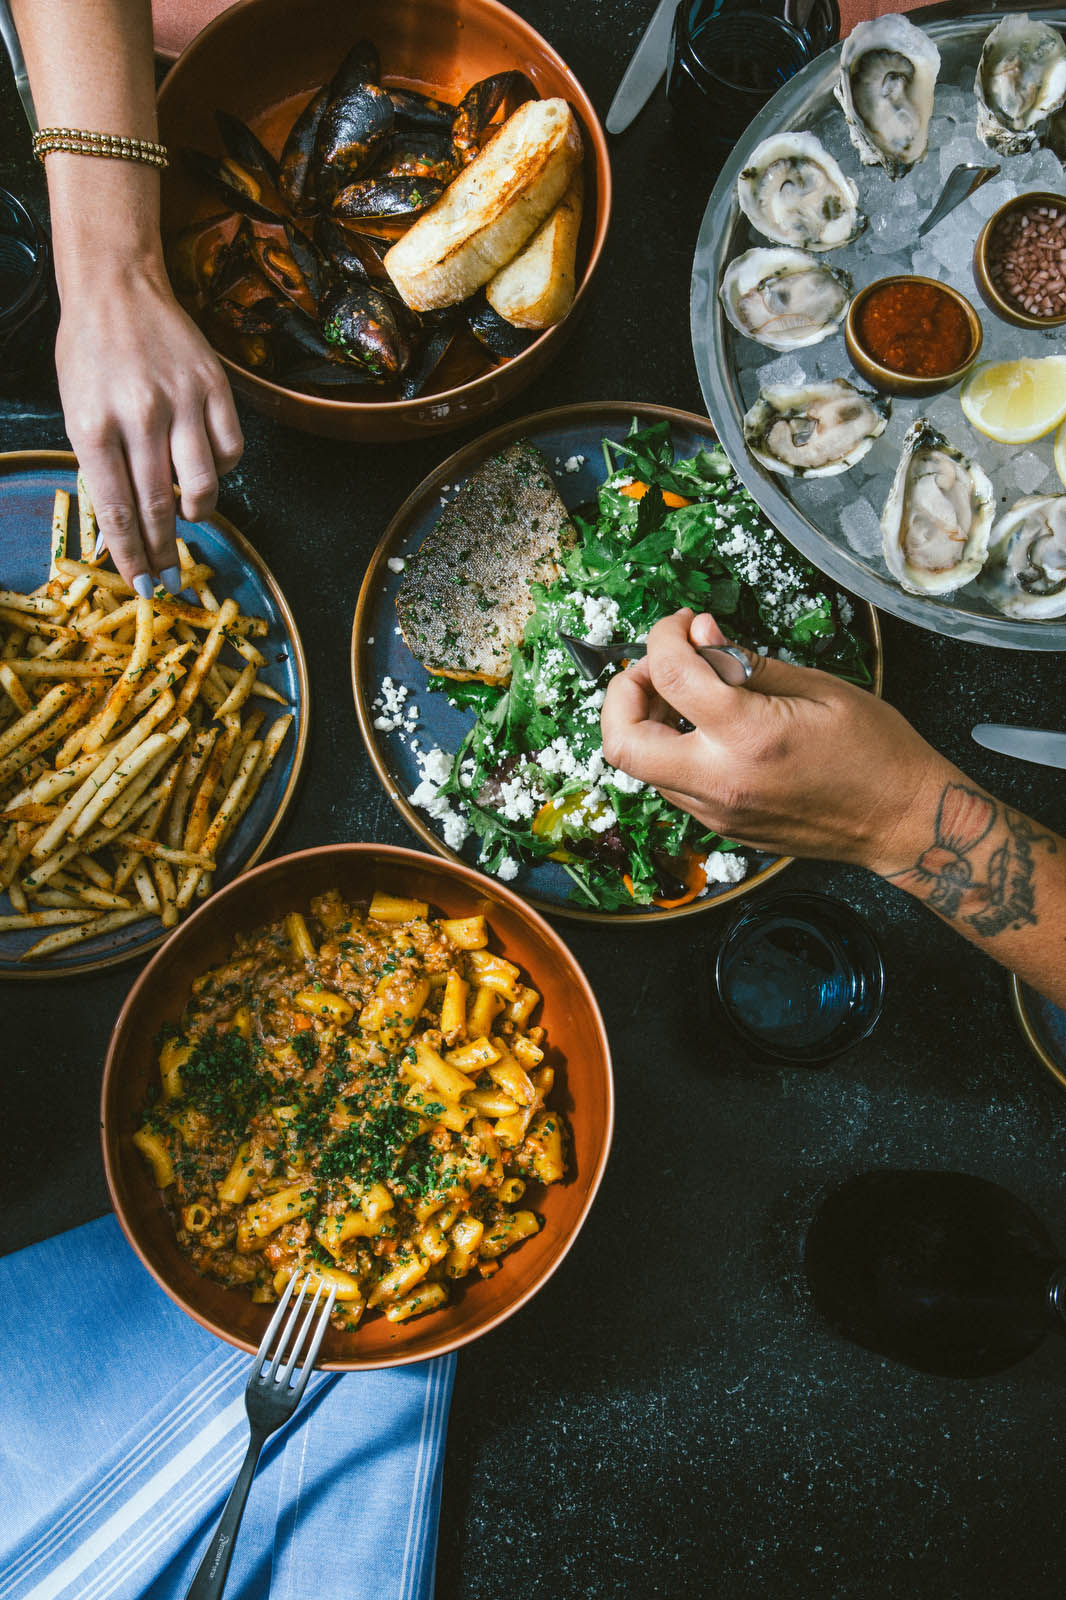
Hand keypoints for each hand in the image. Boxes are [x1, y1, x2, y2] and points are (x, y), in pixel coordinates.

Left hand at [55, 268, 242, 593]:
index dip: (132, 555)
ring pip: (202, 484)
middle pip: (158, 506)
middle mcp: (139, 416)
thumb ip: (100, 465)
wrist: (117, 287)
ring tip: (188, 516)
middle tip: (168, 574)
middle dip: (164, 550)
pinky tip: (204, 466)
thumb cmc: (89, 352)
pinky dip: (220, 469)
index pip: (117, 510)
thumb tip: (125, 525)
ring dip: (196, 513)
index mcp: (93, 425)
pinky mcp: (214, 387)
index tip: (142, 583)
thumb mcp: (76, 410)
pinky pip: (230, 450)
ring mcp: (182, 401)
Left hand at [600, 609, 953, 874]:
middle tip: (654, 667)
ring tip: (684, 692)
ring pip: (641, 767)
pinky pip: (672, 785)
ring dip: (645, 722)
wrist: (902, 821)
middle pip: (622, 743)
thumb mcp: (818, 687)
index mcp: (750, 738)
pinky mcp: (721, 827)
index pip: (670, 675)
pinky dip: (670, 748)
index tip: (681, 625)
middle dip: (622, 693)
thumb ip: (746, 662)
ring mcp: (718, 812)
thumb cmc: (875, 750)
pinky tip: (702, 726)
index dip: (663, 637)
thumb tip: (700, 633)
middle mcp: (722, 782)